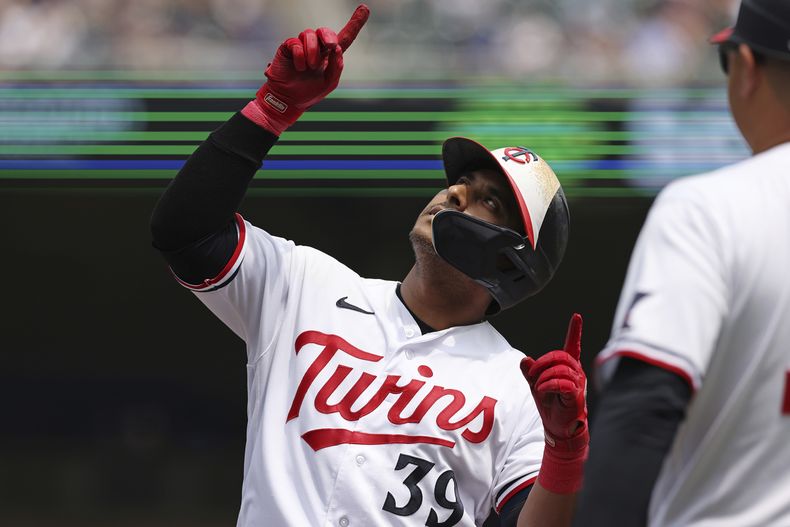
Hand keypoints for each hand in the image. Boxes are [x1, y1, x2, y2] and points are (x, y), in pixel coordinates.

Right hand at [241, 4, 369, 134]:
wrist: (289, 100)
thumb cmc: (310, 92)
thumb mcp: (330, 82)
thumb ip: (337, 66)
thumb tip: (336, 47)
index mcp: (330, 55)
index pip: (345, 37)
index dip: (355, 23)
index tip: (365, 9)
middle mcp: (317, 47)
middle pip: (325, 31)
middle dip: (328, 36)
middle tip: (329, 46)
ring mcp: (302, 46)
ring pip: (309, 34)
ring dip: (312, 52)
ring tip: (309, 67)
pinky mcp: (288, 47)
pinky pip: (295, 43)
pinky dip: (299, 56)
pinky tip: (299, 67)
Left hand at [520, 313, 588, 493]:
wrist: (558, 427)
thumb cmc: (550, 405)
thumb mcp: (536, 385)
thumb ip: (530, 372)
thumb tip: (524, 360)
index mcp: (568, 367)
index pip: (572, 345)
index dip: (575, 331)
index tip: (577, 316)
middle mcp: (576, 372)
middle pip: (559, 355)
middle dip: (541, 364)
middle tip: (533, 376)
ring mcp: (578, 383)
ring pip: (559, 369)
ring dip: (543, 378)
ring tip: (540, 389)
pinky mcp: (576, 395)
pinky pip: (561, 383)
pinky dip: (547, 386)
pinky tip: (543, 392)